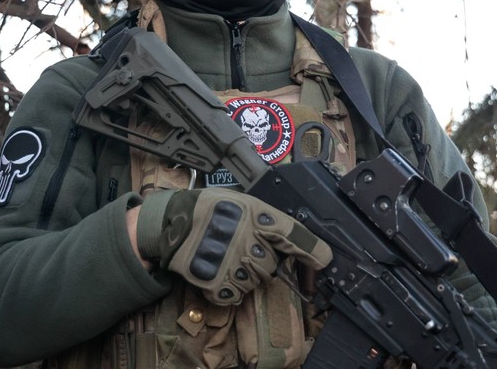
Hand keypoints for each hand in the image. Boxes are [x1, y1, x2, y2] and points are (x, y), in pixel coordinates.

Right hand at [158, 188, 331, 304]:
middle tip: (242, 248)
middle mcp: (248, 240)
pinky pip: (236, 294)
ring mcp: (233, 263)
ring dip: (244, 274)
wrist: (172, 222)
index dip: (313, 250)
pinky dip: (229, 287)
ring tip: (225, 256)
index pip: (293, 234)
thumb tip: (293, 238)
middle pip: (272, 264)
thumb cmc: (208, 208)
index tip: (324, 260)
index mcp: (257, 215)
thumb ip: (267, 218)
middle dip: (261, 260)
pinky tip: (218, 270)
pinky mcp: (217, 282)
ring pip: (254, 281)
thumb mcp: (242, 201)